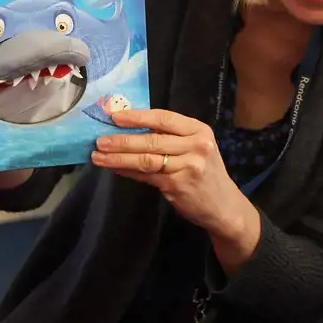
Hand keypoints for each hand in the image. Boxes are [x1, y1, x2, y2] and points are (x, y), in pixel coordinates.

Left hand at [92, 109, 255, 249]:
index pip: (164, 118)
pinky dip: (128, 171)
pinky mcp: (177, 186)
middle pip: (152, 140)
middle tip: (99, 141)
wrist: (223, 205)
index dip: (138, 116)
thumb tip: (129, 130)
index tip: (115, 116)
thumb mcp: (195, 148)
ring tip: (98, 156)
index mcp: (199, 130)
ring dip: (119, 158)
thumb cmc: (205, 173)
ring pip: (146, 159)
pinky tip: (114, 169)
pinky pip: (146, 176)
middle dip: (122, 140)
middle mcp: (196, 145)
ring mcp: (187, 166)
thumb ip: (170, 139)